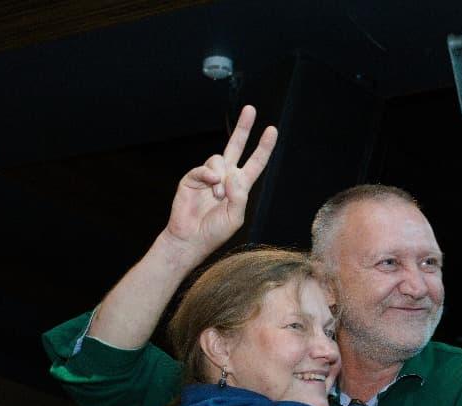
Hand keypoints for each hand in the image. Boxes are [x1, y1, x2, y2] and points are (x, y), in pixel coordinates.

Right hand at [161, 105, 277, 262]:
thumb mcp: (235, 217)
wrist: (189, 238)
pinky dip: (208, 174)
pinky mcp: (193, 177)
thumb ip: (239, 195)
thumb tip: (232, 173)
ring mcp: (209, 176)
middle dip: (243, 128)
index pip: (255, 163)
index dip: (264, 147)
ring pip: (219, 159)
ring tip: (216, 195)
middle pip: (236, 147)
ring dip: (220, 177)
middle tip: (251, 109)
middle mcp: (225, 177)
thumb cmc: (214, 232)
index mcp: (240, 187)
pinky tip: (209, 185)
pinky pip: (204, 167)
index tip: (272, 130)